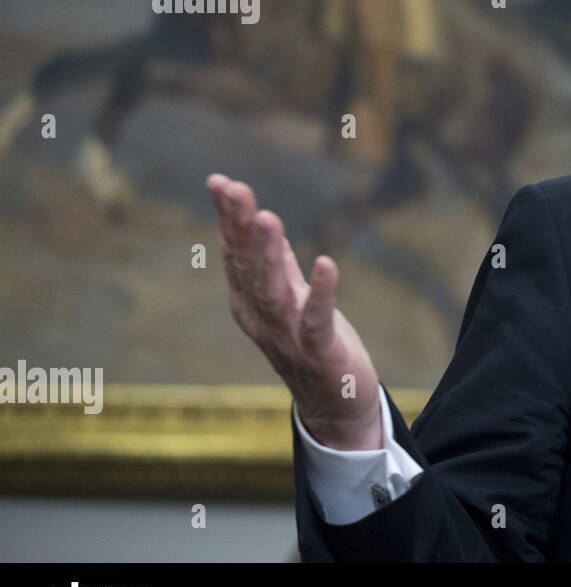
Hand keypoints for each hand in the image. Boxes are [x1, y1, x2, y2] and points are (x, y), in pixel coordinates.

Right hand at [206, 173, 382, 449]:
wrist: (334, 405)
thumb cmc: (310, 345)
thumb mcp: (290, 297)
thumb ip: (275, 263)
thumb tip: (260, 225)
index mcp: (250, 302)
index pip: (235, 253)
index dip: (229, 218)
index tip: (221, 181)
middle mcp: (262, 318)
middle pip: (247, 267)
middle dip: (240, 227)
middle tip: (235, 189)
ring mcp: (288, 336)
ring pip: (273, 291)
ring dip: (268, 255)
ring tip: (266, 219)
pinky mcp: (320, 352)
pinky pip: (318, 320)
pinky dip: (322, 293)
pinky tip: (327, 264)